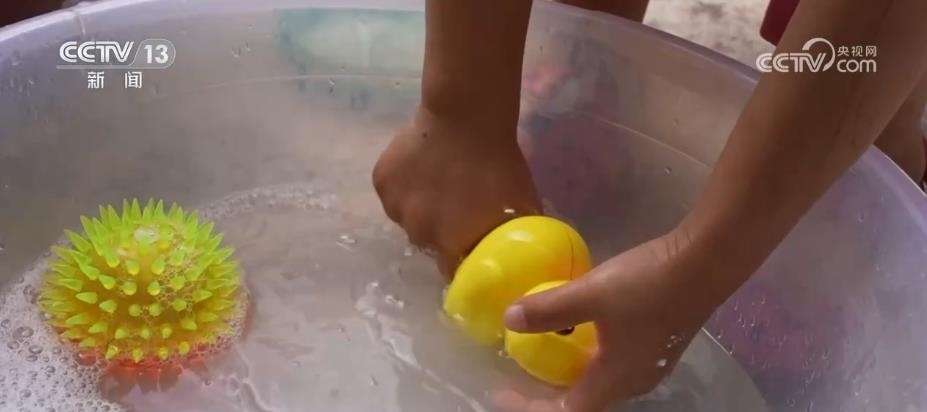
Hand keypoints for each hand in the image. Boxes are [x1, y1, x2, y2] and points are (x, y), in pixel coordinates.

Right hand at [372, 108, 541, 276]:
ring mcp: (396, 208)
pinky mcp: (381, 182)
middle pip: (427, 242)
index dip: (461, 258)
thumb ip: (507, 238)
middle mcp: (419, 234)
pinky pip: (393, 193)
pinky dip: (404, 185)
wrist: (468, 118)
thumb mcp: (517, 208)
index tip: (468, 243)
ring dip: (420, 207)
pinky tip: (421, 166)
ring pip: (408, 217)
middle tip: (456, 205)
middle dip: (440, 230)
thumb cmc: (500, 164)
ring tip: (437, 182)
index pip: (452, 270)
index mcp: (450, 245)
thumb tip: (514, 256)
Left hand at [497, 228, 728, 411]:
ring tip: (545, 356)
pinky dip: (589, 359)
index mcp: (615, 379)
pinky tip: (581, 333)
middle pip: (584, 401)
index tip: (504, 394)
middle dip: (549, 395)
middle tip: (519, 376)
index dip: (532, 408)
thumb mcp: (591, 293)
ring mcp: (649, 364)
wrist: (705, 263)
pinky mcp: (658, 344)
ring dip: (570, 376)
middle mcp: (633, 381)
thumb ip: (549, 309)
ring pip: (601, 382)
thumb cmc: (647, 284)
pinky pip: (614, 364)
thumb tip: (509, 320)